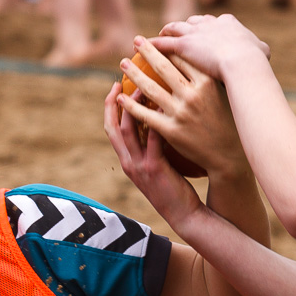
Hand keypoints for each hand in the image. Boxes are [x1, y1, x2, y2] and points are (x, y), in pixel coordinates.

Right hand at [104, 83, 206, 229]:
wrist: (184, 215)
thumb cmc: (175, 189)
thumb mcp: (157, 168)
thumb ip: (151, 149)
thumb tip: (156, 123)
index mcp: (127, 162)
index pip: (111, 130)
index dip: (110, 108)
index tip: (115, 88)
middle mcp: (129, 163)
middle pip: (112, 127)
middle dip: (113, 102)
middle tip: (119, 81)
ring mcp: (139, 166)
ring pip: (127, 130)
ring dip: (132, 106)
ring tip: (141, 86)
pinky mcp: (154, 168)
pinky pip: (152, 138)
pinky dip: (155, 119)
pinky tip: (163, 104)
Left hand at [119, 36, 252, 179]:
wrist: (229, 155)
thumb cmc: (229, 122)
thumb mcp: (224, 94)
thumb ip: (210, 76)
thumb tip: (199, 56)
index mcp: (207, 82)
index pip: (183, 57)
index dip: (168, 46)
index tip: (158, 38)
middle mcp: (193, 95)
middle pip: (164, 68)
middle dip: (147, 51)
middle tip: (135, 40)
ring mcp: (181, 113)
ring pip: (150, 89)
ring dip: (134, 73)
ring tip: (123, 63)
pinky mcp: (172, 131)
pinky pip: (146, 115)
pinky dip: (131, 105)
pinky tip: (121, 97)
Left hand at [152, 13, 271, 81]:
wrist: (243, 63)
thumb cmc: (255, 60)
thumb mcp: (262, 51)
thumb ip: (259, 48)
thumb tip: (262, 50)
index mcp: (228, 23)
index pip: (213, 22)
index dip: (207, 27)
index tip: (203, 32)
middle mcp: (209, 25)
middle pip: (192, 22)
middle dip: (185, 27)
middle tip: (177, 33)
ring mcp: (195, 34)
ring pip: (174, 29)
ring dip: (166, 31)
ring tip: (157, 36)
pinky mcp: (183, 46)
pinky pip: (162, 45)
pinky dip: (151, 45)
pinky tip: (141, 48)